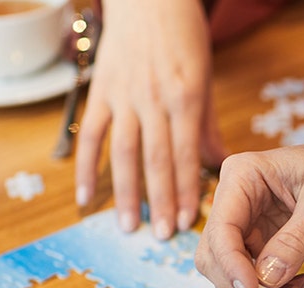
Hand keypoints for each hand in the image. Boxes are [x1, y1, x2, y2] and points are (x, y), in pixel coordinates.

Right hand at [76, 0, 224, 239]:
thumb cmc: (182, 36)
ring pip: (123, 153)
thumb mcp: (204, 79)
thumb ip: (206, 124)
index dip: (187, 190)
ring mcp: (122, 97)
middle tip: (164, 236)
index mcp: (184, 98)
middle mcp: (152, 100)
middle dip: (161, 201)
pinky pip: (90, 135)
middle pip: (155, 160)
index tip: (191, 222)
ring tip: (130, 227)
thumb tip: (217, 165)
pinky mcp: (99, 92)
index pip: (186, 155)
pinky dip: (85, 168)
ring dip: (126, 193)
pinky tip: (86, 199)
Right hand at [195, 138, 303, 287]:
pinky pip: (260, 279)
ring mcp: (251, 227)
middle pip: (215, 256)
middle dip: (243, 284)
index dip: (231, 264)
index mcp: (242, 177)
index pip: (221, 228)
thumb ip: (294, 240)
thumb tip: (267, 278)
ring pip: (234, 274)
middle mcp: (238, 203)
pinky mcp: (267, 247)